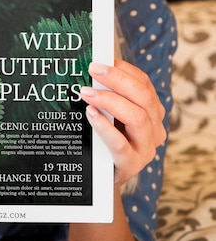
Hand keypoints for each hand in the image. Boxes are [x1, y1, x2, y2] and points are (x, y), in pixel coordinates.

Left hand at [80, 59, 165, 186]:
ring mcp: (146, 149)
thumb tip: (91, 67)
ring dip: (110, 101)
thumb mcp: (110, 114)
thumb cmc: (104, 140)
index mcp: (152, 112)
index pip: (144, 84)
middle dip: (117, 79)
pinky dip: (105, 127)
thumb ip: (108, 95)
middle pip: (144, 97)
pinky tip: (90, 114)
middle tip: (93, 69)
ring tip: (86, 92)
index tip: (101, 60)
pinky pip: (121, 144)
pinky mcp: (132, 165)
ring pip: (137, 118)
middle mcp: (154, 129)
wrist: (102, 179)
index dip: (124, 70)